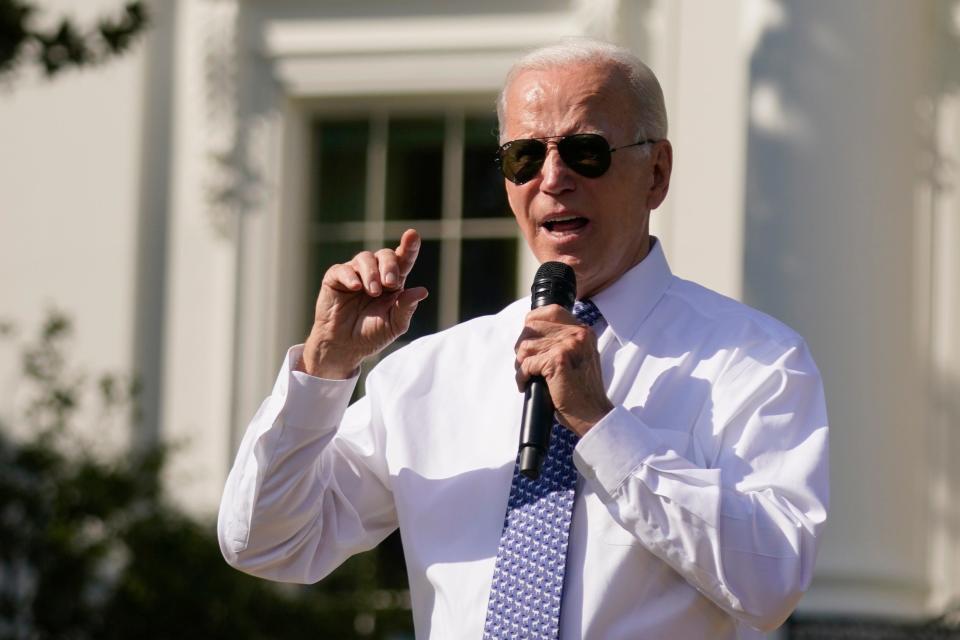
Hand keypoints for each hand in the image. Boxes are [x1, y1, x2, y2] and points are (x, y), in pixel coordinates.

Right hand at [299, 229, 428, 378]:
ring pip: (364, 258)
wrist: (345, 347)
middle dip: (390, 266)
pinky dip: (350, 276)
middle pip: (385, 255)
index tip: (412, 235)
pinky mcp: (335, 279)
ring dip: (371, 273)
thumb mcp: (394, 324)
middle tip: (391, 284)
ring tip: (373, 291)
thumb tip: (422, 291)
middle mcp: (375, 274)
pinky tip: (356, 287)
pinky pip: (342, 269)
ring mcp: (355, 274)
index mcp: (393, 283)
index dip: (409, 246)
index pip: (403, 260)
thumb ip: (406, 307)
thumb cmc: (371, 334)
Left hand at [514, 305, 612, 435]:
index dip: (533, 321)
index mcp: (583, 331)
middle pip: (532, 327)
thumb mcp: (579, 358)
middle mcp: (577, 334)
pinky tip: (526, 384)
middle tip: (525, 363)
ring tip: (528, 376)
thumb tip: (531, 334)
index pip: (551, 311)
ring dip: (521, 363)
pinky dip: (522, 376)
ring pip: (526, 346)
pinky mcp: (557, 361)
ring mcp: (568, 346)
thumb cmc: (582, 391)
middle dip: (522, 346)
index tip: (528, 338)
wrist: (593, 414)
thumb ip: (564, 342)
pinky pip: (526, 364)